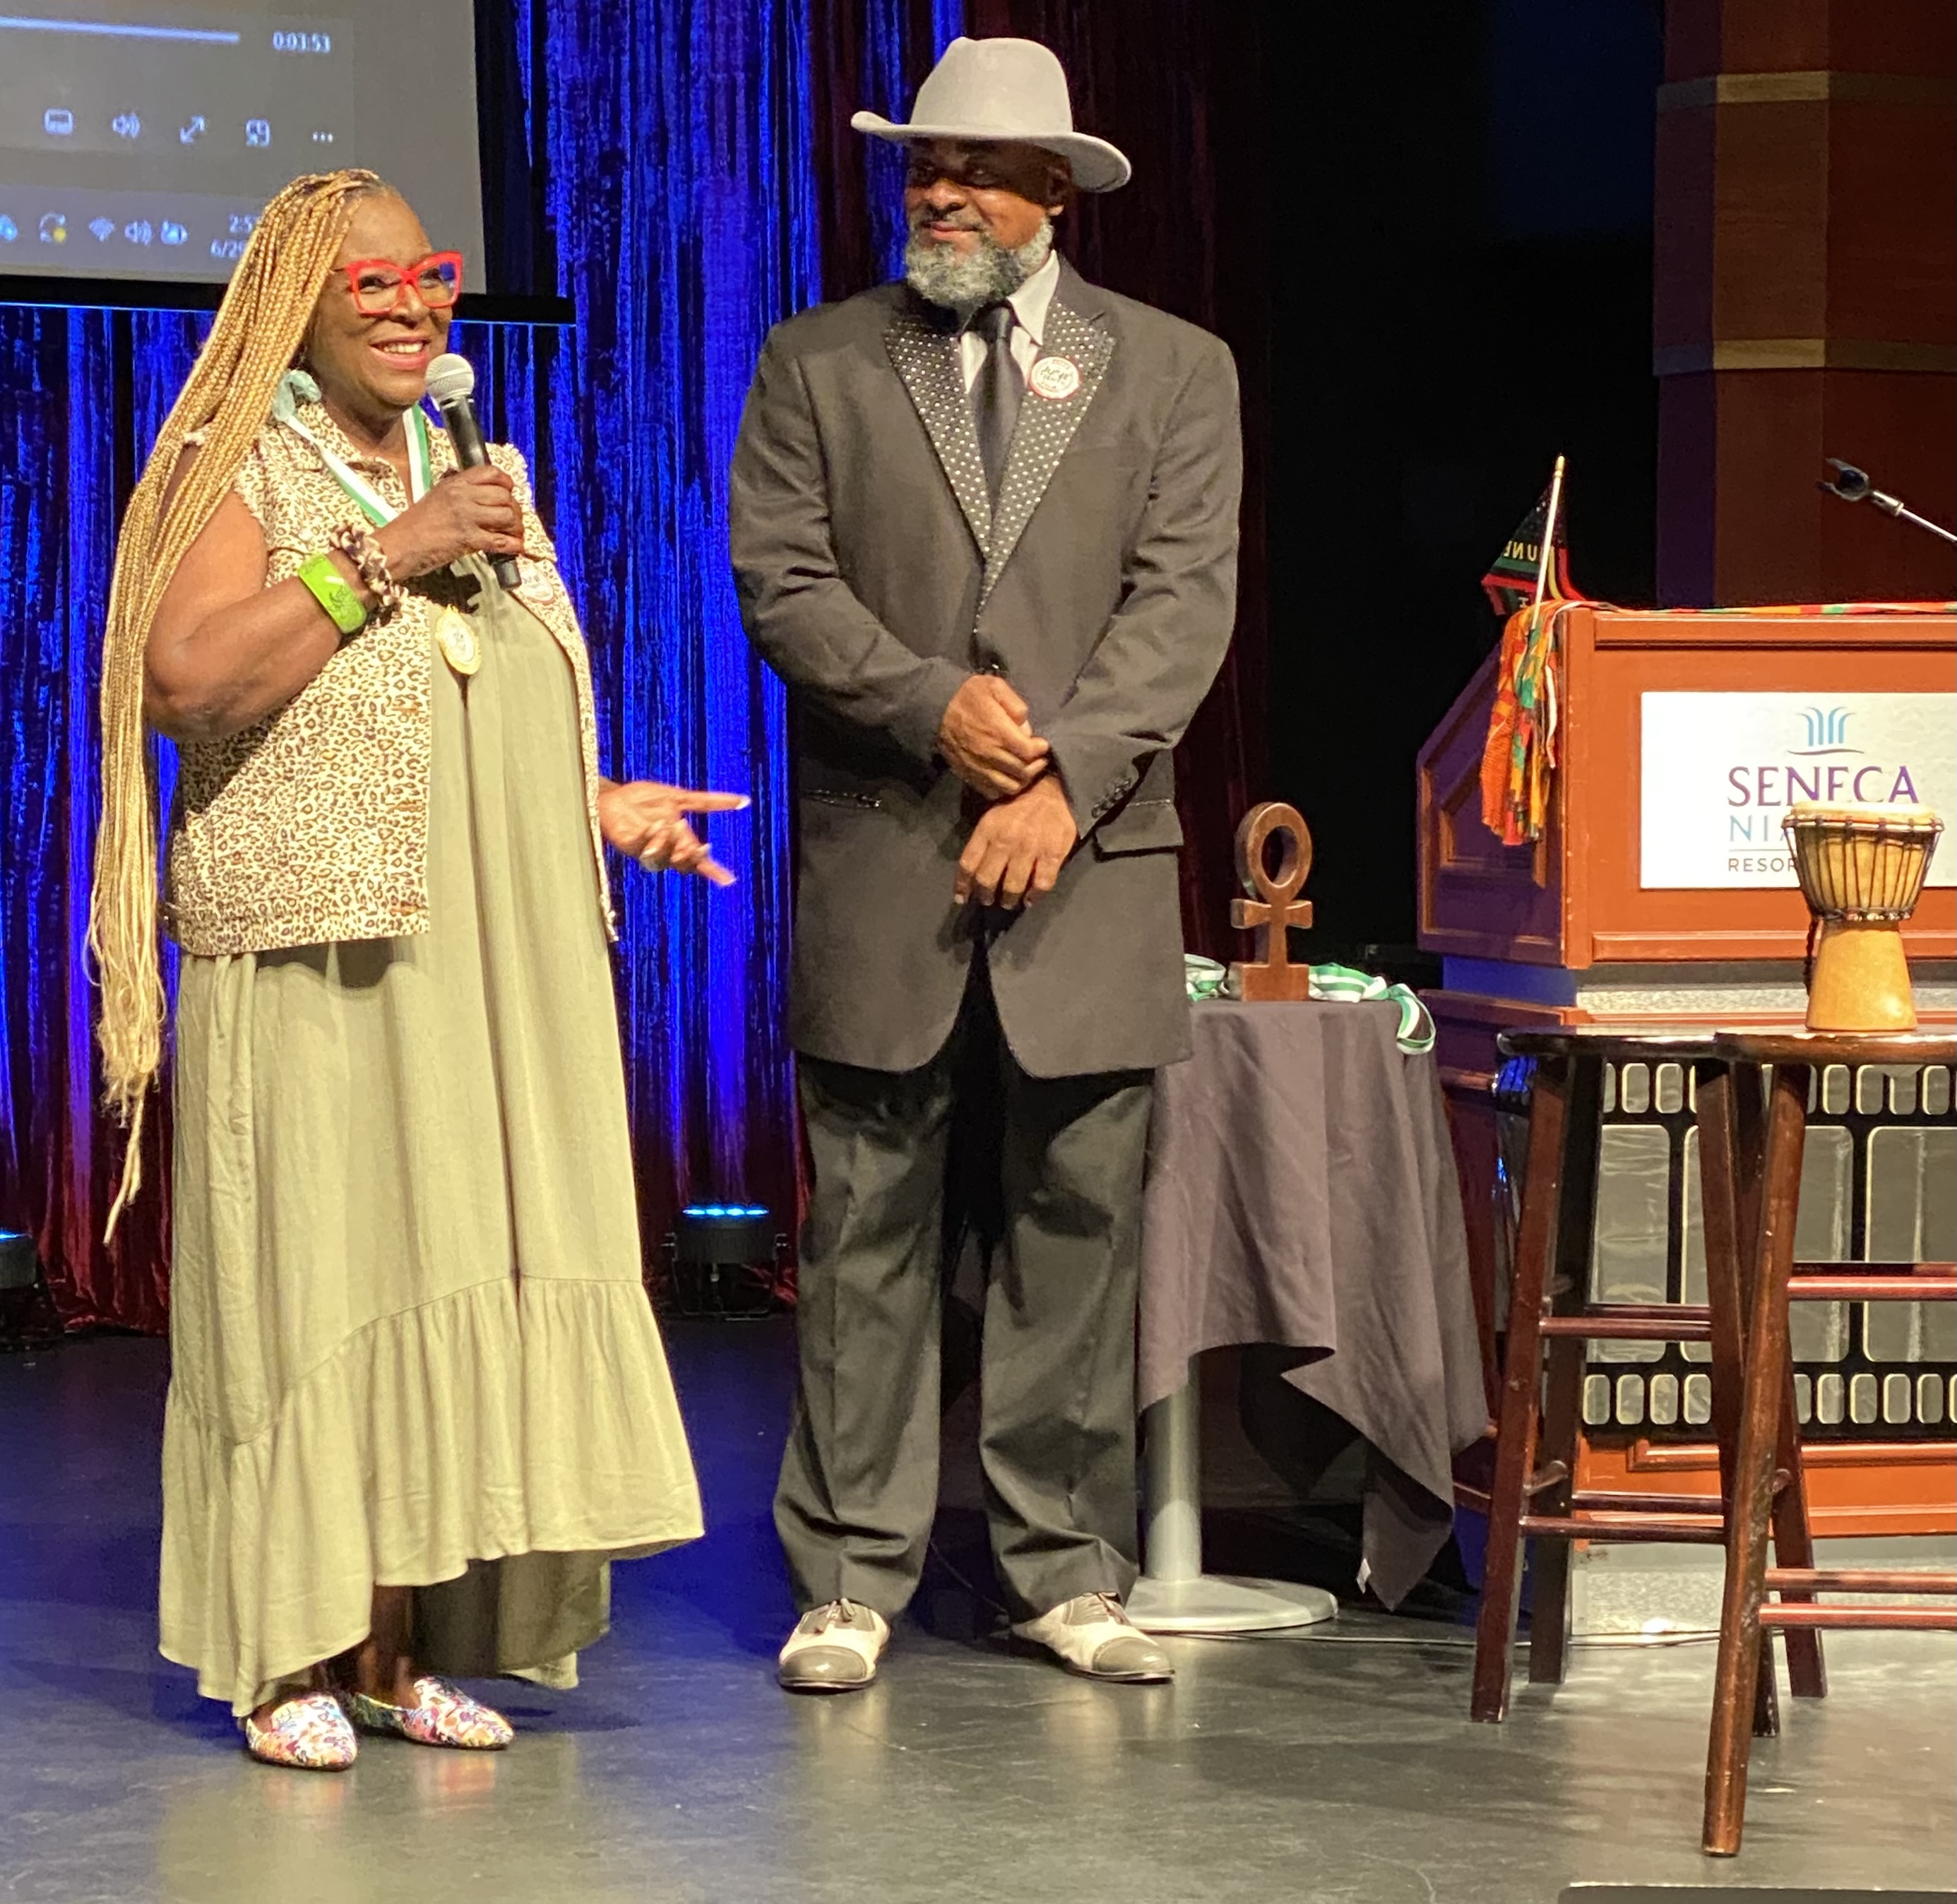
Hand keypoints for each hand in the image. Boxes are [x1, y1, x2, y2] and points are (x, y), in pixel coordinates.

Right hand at [377, 466, 524, 579]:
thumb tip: (483, 495)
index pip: (491, 473)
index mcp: (455, 483)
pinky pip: (500, 541)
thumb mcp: (437, 497)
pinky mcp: (468, 539)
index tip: (510, 492)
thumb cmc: (415, 524)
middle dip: (515, 509)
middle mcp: (462, 496)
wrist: (399, 544)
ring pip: (507, 516)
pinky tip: (515, 547)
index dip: (506, 483)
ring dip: (516, 527)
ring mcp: (466, 517)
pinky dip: (513, 545)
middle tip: (514, 520)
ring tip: (515, 534)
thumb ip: (459, 493)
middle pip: (504, 496)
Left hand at [599, 780, 748, 886]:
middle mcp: (666, 850)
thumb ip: (709, 801)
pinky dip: (652, 836)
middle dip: (692, 855)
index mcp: (680, 842)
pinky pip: (646, 848)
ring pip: (666, 859)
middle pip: (685, 865)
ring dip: (671, 842)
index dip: (714, 872)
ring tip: (671, 823)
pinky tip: (655, 824)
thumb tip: (744, 801)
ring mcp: (648, 851)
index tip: (730, 880)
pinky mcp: (631, 847)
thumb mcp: (680, 796)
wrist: (613, 795)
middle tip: (696, 842)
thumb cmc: (644, 798)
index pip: (700, 862)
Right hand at [938, 674, 1050, 800]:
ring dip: (1023, 779)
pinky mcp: (970, 775)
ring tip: (1027, 768)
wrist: (936, 710)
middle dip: (1036, 764)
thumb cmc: (968, 696)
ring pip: (1010, 786)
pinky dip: (1005, 788)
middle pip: (1023, 771)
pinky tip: (1008, 776)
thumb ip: (1015, 703)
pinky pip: (993, 792)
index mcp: (997, 731)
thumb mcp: (994, 686)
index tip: (1042, 743)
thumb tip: (1026, 726)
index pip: (1028, 751)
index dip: (1040, 749)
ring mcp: (979, 768)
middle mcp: (989, 753)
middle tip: (1038, 757)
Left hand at [954, 773, 1077, 909]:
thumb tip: (974, 870)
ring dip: (1008, 899)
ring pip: (1013, 885)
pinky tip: (1031, 899)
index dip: (962, 884)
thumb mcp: (993, 815)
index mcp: (988, 829)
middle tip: (987, 900)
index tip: (962, 897)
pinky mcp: (1052, 854)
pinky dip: (1035, 896)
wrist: (1054, 791)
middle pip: (987, 879)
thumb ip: (983, 841)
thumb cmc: (1019, 805)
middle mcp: (1006, 840)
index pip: (968, 863)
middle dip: (985, 895)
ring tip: (1008, 902)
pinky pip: (1042, 884)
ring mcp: (1030, 848)